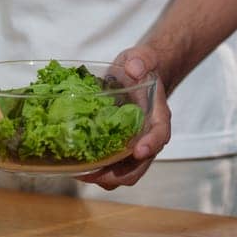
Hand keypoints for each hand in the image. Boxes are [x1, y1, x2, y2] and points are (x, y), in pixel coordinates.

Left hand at [77, 46, 169, 190]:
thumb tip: (133, 68)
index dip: (151, 144)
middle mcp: (147, 137)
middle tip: (95, 173)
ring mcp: (133, 146)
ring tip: (80, 173)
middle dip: (119, 174)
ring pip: (123, 173)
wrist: (139, 75)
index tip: (139, 151)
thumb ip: (141, 60)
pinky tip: (76, 166)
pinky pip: (110, 168)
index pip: (160, 134)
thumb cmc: (142, 68)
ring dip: (104, 178)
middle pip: (139, 165)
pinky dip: (96, 172)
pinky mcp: (119, 148)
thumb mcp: (143, 58)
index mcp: (157, 116)